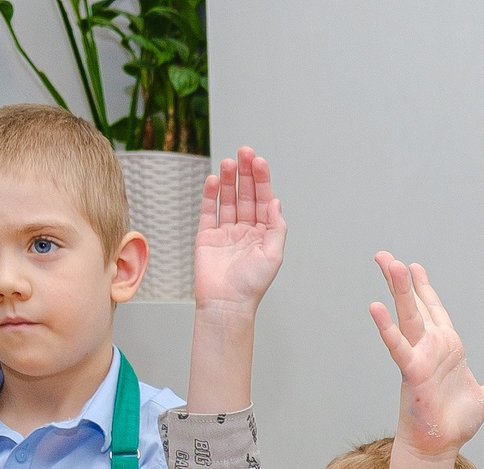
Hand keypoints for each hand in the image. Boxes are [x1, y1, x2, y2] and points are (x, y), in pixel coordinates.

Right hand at [194, 145, 285, 317]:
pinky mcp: (207, 236)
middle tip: (244, 152)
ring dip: (228, 180)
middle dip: (245, 173)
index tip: (259, 161)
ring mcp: (226, 232)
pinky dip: (209, 195)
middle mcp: (246, 230)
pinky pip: (208, 212)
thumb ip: (276, 227)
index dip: (262, 180)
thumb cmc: (251, 285)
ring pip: (227, 199)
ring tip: (228, 162)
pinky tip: (212, 180)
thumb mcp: (273, 255)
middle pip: (246, 195)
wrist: (226, 302)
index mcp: (263, 234)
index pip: (263, 200)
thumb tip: (275, 202)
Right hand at [367, 251, 483, 457]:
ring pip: (408, 317)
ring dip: (398, 291)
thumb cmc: (454, 423)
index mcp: (447, 348)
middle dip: (401, 280)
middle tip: (385, 256)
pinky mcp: (412, 373)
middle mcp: (431, 348)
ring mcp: (419, 358)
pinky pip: (398, 347)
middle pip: (414, 306)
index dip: (425, 289)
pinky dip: (387, 329)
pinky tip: (375, 308)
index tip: (414, 267)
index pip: (434, 311)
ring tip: (388, 264)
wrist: (439, 447)